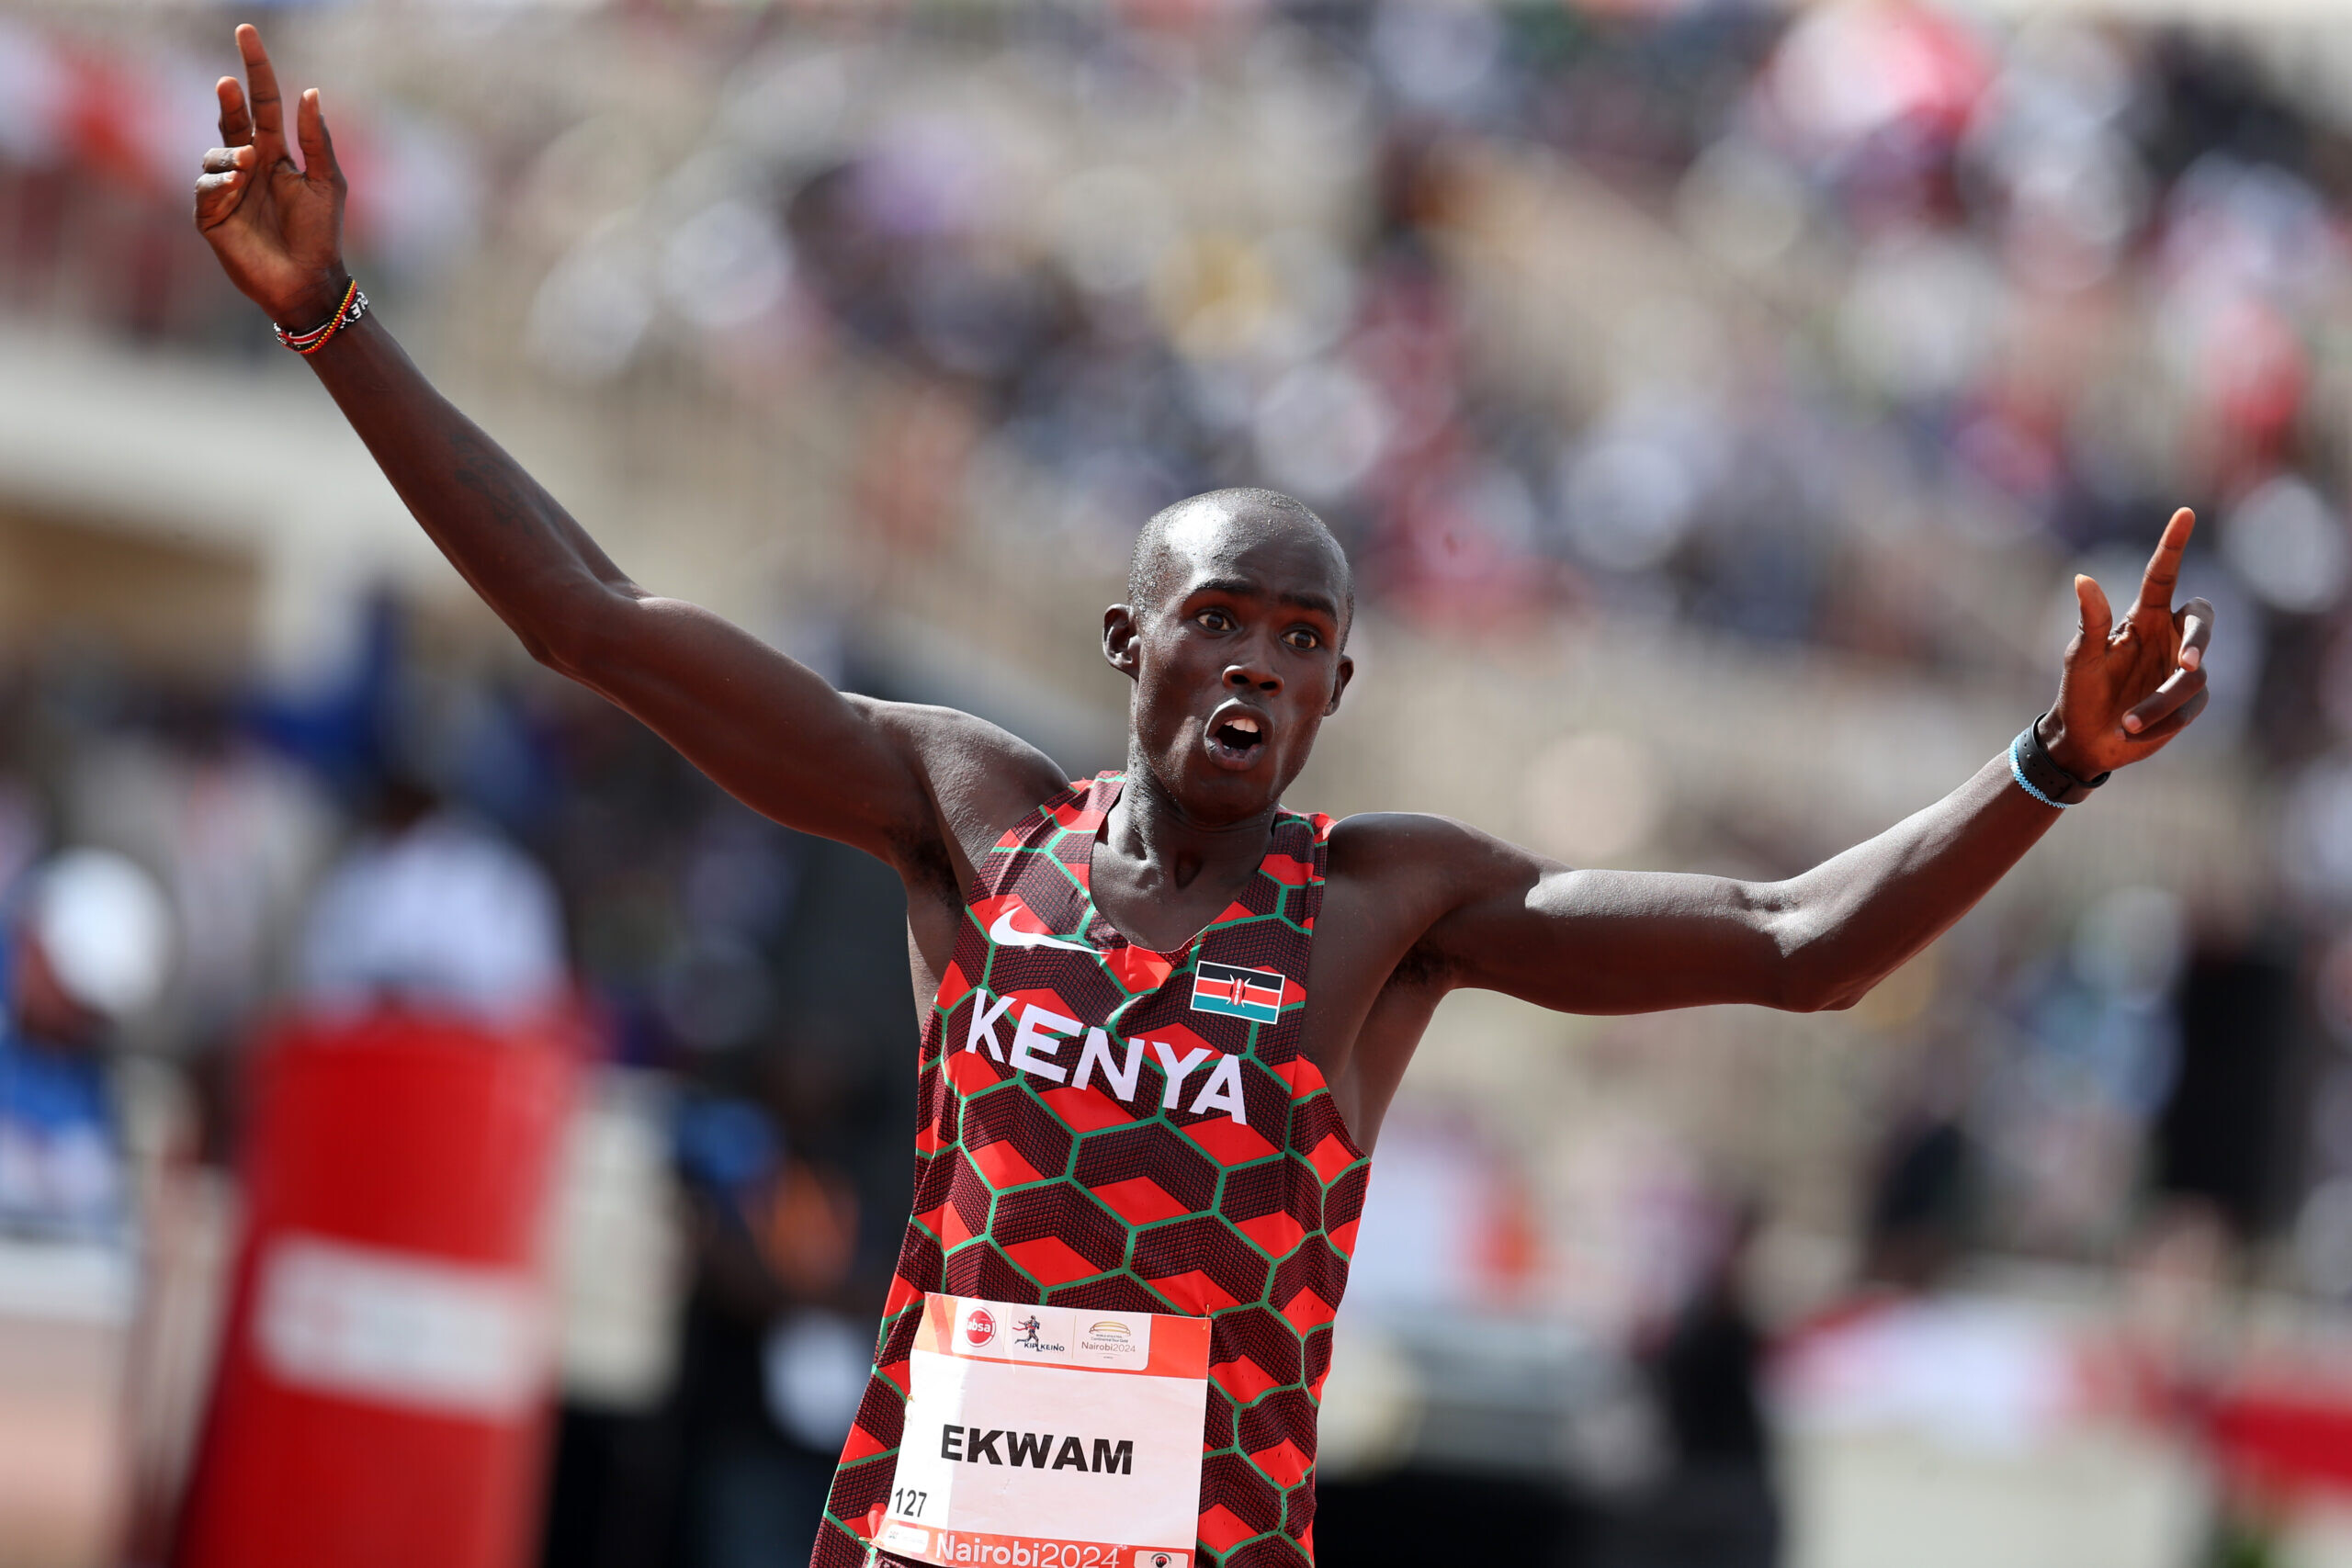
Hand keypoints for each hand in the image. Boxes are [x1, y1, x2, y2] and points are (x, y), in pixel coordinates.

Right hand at [192, 24, 347, 328]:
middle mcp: (248, 167)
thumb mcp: (328, 183)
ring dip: (231, 154)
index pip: (264, 104)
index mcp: (276, 155)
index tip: (247, 33)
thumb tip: (310, 91)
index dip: (256, 70)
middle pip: (232, 120)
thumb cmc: (321, 235)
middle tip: (229, 83)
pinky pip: (207, 188)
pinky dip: (221, 183)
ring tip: (249, 164)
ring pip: (215, 153)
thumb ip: (316, 140)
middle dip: (229, 100)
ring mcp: (227, 190)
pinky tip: (236, 188)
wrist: (308, 282)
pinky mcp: (212, 216)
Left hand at [2042, 507, 2215, 777]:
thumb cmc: (2078, 693)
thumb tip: (2083, 578)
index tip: (2184, 512)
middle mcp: (2167, 638)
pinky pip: (2190, 708)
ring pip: (2193, 676)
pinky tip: (2135, 731)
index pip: (2163, 575)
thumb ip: (2090, 620)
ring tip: (2126, 723)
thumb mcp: (2080, 657)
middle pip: (2202, 621)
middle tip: (2186, 662)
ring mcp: (2181, 669)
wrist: (2084, 740)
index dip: (2174, 544)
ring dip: (2160, 702)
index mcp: (2141, 619)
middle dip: (2199, 639)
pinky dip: (2163, 720)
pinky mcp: (2189, 703)